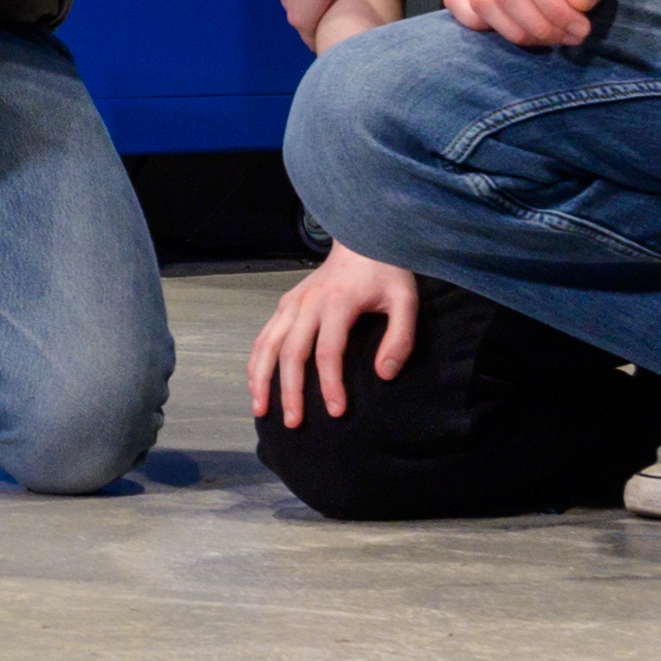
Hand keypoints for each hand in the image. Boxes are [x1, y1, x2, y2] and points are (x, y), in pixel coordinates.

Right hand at [246, 244, 418, 423]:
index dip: (330, 384)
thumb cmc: (386, 272)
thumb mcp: (405, 300)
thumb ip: (400, 338)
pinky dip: (255, 361)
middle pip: (290, 353)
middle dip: (289, 391)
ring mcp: (292, 303)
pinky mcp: (285, 304)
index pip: (328, 352)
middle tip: (293, 422)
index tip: (336, 412)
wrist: (362, 237)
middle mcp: (307, 303)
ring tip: (260, 410)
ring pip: (267, 344)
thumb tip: (383, 374)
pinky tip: (255, 384)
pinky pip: (263, 336)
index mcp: (337, 303)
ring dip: (261, 378)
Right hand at [448, 0, 641, 48]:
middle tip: (571, 37)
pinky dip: (481, 24)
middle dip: (539, 26)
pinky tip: (517, 30)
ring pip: (483, 3)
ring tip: (553, 37)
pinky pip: (459, 3)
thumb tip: (575, 0)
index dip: (555, 9)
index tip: (582, 28)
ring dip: (517, 32)